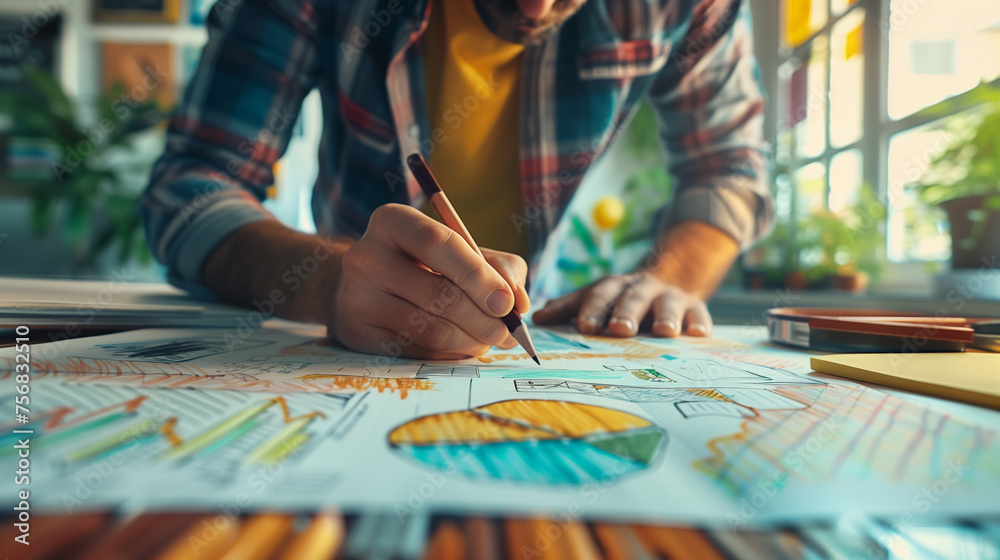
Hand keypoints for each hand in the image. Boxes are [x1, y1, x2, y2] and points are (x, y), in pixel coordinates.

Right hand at [329, 203, 529, 358]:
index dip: (478, 276)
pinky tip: (461, 345)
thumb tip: (520, 303)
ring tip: (488, 339)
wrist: (364, 287)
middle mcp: (367, 256)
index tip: (507, 304)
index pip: (439, 244)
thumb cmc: (424, 264)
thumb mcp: (462, 251)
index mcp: (393, 222)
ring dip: (472, 341)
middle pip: (439, 294)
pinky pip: (419, 352)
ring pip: (431, 329)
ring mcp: (357, 297)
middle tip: (508, 332)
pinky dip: (451, 353)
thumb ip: (499, 268)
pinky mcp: (358, 334)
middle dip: (484, 319)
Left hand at [532, 271, 711, 337]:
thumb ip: (568, 307)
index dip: (592, 309)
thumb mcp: (596, 297)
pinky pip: (698, 314)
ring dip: (665, 316)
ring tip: (665, 331)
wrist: (666, 280)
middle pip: (632, 298)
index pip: (599, 296)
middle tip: (620, 329)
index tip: (584, 326)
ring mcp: (669, 297)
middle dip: (626, 312)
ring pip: (667, 304)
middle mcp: (640, 290)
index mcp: (613, 288)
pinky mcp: (694, 308)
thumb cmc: (621, 299)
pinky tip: (698, 335)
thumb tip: (538, 319)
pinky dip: (699, 323)